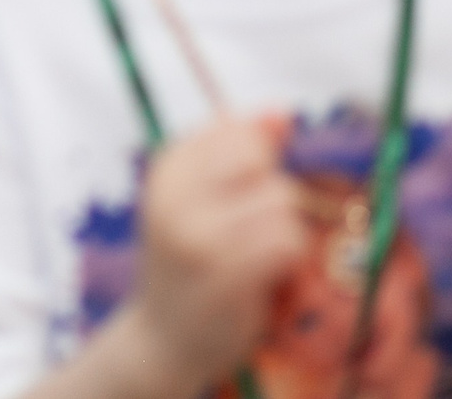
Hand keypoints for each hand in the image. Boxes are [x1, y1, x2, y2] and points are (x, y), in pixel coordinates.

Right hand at [120, 117, 305, 390]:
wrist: (162, 339)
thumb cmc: (188, 262)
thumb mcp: (197, 198)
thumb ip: (239, 151)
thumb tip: (283, 111)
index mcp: (166, 168)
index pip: (237, 132)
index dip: (257, 161)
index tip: (239, 194)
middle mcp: (174, 194)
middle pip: (264, 163)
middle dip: (272, 193)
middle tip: (247, 229)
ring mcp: (197, 234)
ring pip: (282, 202)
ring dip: (284, 230)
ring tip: (255, 255)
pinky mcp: (225, 273)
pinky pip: (288, 239)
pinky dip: (289, 256)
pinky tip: (265, 273)